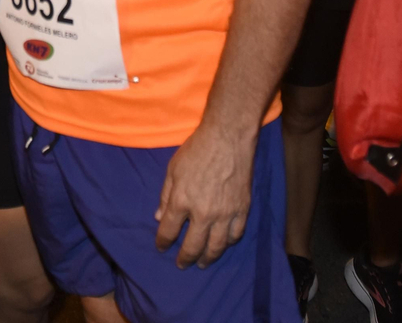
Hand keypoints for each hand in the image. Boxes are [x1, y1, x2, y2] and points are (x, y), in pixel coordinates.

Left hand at [154, 119, 255, 267]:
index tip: (162, 247)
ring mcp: (225, 213)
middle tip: (182, 264)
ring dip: (208, 258)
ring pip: (216, 246)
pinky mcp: (242, 209)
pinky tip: (223, 244)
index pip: (168, 231)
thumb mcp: (173, 169)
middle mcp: (203, 213)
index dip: (163, 242)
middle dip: (185, 258)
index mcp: (181, 201)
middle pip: (192, 246)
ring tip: (202, 263)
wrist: (228, 137)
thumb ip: (165, 196)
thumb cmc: (196, 150)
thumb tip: (159, 218)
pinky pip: (235, 235)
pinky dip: (228, 243)